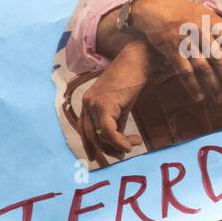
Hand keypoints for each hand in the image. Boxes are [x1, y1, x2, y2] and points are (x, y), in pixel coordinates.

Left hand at [77, 39, 149, 163]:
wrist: (138, 61)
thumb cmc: (132, 80)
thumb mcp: (122, 105)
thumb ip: (116, 122)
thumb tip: (119, 144)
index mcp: (88, 102)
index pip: (83, 130)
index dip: (89, 147)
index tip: (96, 159)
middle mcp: (87, 103)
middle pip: (90, 136)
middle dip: (106, 151)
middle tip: (122, 155)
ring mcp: (93, 104)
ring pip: (99, 136)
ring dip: (117, 146)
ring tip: (133, 144)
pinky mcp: (104, 105)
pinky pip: (108, 132)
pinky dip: (119, 142)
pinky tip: (131, 143)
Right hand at [129, 0, 221, 103]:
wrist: (157, 7)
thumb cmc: (188, 14)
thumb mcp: (206, 15)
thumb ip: (221, 31)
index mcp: (212, 20)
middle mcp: (199, 29)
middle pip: (217, 57)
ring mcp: (184, 40)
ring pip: (201, 66)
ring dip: (212, 85)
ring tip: (221, 99)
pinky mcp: (170, 48)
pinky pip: (183, 70)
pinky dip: (191, 85)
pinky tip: (199, 96)